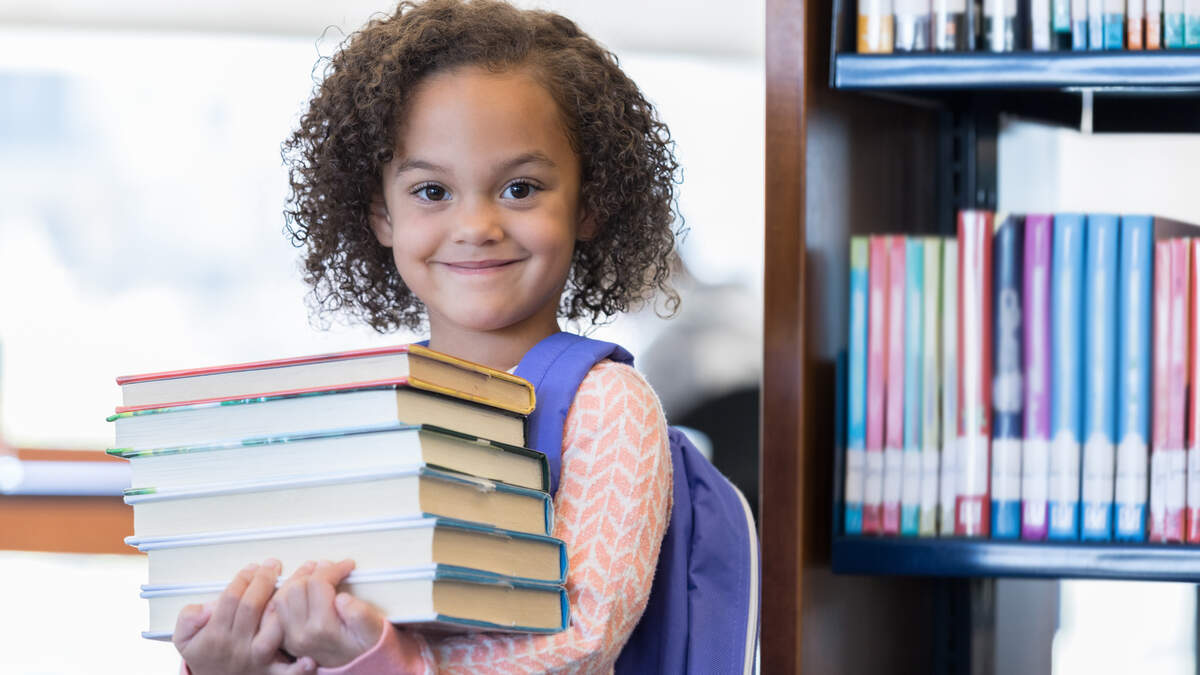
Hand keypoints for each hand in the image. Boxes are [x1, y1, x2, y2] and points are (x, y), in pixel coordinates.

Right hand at [173, 559, 314, 674]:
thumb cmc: (206, 656)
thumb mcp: (184, 639)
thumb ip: (187, 619)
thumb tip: (204, 608)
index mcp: (217, 635)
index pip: (231, 599)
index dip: (243, 578)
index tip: (252, 567)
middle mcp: (237, 647)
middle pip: (252, 607)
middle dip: (264, 580)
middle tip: (273, 564)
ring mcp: (256, 660)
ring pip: (272, 632)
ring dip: (286, 608)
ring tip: (298, 585)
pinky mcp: (272, 673)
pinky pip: (286, 672)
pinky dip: (298, 667)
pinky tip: (309, 658)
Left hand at [271, 559, 387, 667]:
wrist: (359, 668)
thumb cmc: (366, 646)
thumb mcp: (373, 629)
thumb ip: (359, 614)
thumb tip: (341, 597)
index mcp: (323, 629)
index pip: (318, 584)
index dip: (333, 569)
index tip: (346, 565)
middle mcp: (301, 635)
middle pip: (296, 588)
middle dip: (313, 572)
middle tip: (330, 568)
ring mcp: (291, 638)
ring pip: (281, 597)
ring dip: (297, 580)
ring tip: (314, 573)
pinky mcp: (287, 639)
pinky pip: (276, 611)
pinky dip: (286, 594)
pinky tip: (300, 587)